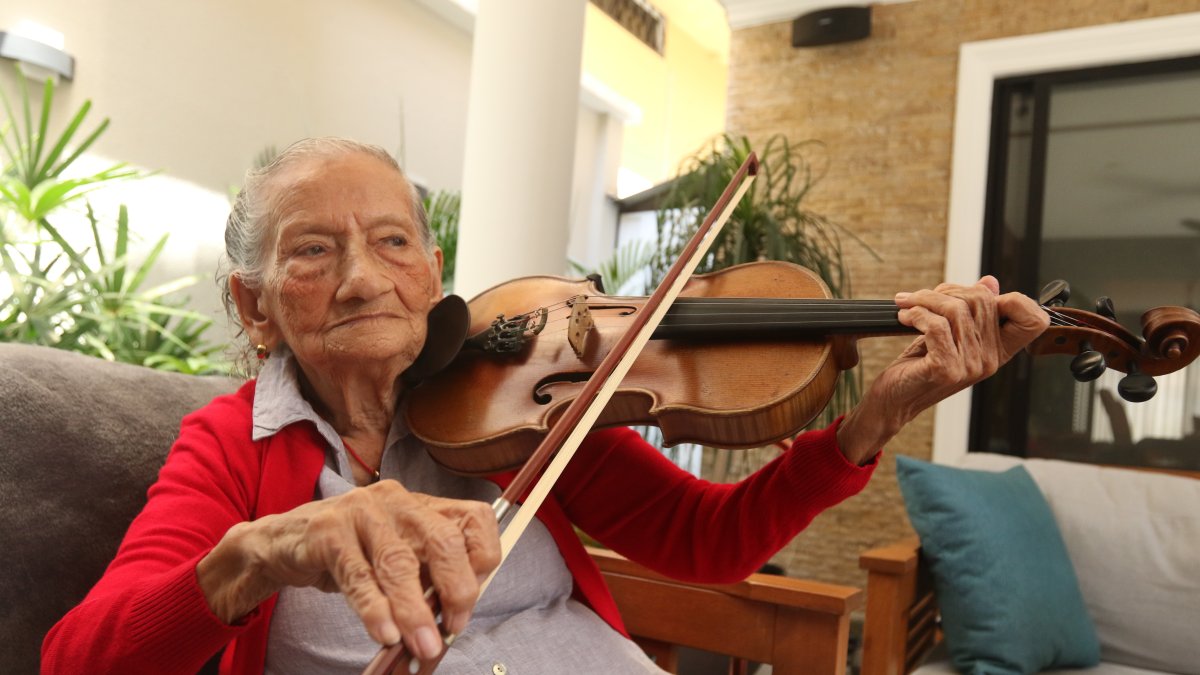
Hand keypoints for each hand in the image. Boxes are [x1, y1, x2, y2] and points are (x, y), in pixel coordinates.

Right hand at [197, 481, 499, 660]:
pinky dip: (374, 609)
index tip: (475, 597)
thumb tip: (457, 616)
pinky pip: (358, 576)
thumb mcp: (396, 556)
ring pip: (399, 562)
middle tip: (454, 625)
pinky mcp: (329, 532)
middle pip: (442, 539)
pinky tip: (385, 634)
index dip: (483, 557)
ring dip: (415, 610)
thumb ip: (428, 576)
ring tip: (423, 645)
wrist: (283, 542)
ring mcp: (362, 512)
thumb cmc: (351, 552)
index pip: (473, 518)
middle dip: (456, 587)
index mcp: (423, 505)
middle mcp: (397, 501)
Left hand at [837, 276, 1048, 463]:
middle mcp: (990, 359)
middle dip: (948, 291)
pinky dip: (916, 314)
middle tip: (922, 297)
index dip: (1016, 299)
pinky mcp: (946, 369)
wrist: (895, 399)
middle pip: (982, 301)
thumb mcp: (949, 334)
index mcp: (998, 350)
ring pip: (956, 310)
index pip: (1034, 321)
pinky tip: (905, 317)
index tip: (975, 293)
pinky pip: (936, 326)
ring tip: (907, 305)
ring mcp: (970, 366)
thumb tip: (989, 282)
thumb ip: (971, 310)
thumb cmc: (920, 364)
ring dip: (924, 300)